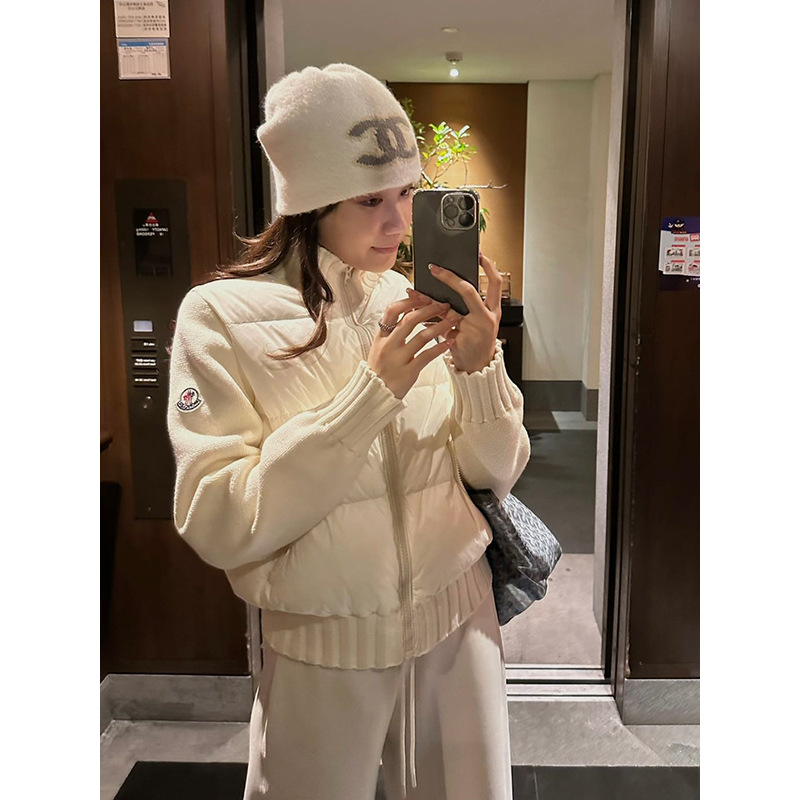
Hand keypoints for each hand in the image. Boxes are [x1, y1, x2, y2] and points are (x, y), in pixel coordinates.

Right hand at [367, 296, 461, 398]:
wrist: (374, 394)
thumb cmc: (379, 370)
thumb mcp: (378, 348)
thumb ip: (391, 332)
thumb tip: (407, 312)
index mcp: (381, 337)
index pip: (392, 311)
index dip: (409, 302)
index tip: (423, 297)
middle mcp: (389, 345)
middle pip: (410, 320)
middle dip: (429, 310)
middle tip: (443, 306)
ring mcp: (398, 359)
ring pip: (421, 336)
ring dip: (440, 326)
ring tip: (452, 320)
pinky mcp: (408, 372)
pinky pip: (426, 356)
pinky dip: (439, 348)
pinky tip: (449, 342)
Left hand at [408, 252, 500, 372]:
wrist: (477, 368)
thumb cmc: (477, 342)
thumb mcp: (480, 321)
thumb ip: (468, 305)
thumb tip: (448, 284)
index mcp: (494, 310)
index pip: (496, 283)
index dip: (489, 267)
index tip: (479, 254)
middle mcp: (487, 318)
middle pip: (469, 292)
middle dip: (450, 278)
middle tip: (434, 269)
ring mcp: (475, 330)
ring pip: (449, 310)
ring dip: (429, 300)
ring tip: (414, 292)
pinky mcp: (461, 341)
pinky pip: (440, 327)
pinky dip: (427, 321)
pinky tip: (415, 315)